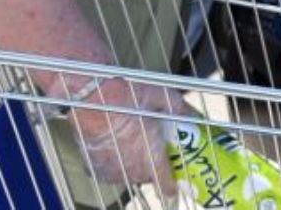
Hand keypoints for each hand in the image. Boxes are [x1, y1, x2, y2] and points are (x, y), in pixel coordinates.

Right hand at [72, 80, 188, 195]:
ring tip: (133, 142)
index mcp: (151, 156)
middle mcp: (131, 168)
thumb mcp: (162, 96)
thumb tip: (189, 113)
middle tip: (152, 145)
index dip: (172, 186)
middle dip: (153, 164)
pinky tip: (116, 144)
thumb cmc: (126, 96)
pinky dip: (116, 161)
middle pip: (147, 176)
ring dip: (134, 163)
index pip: (166, 185)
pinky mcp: (95, 167)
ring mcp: (111, 169)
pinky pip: (111, 170)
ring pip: (129, 173)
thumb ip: (178, 108)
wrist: (91, 95)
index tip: (175, 185)